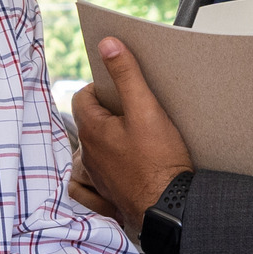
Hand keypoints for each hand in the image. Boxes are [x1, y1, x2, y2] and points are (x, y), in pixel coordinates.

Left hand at [70, 38, 191, 238]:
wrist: (170, 208)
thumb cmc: (160, 162)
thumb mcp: (146, 110)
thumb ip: (127, 75)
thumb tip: (108, 45)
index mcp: (92, 131)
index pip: (82, 97)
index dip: (100, 88)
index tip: (121, 89)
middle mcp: (88, 155)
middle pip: (90, 122)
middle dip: (108, 112)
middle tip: (133, 110)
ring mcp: (97, 177)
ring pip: (96, 149)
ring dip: (110, 139)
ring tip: (136, 136)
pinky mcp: (109, 194)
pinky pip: (95, 181)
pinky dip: (105, 169)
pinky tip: (122, 166)